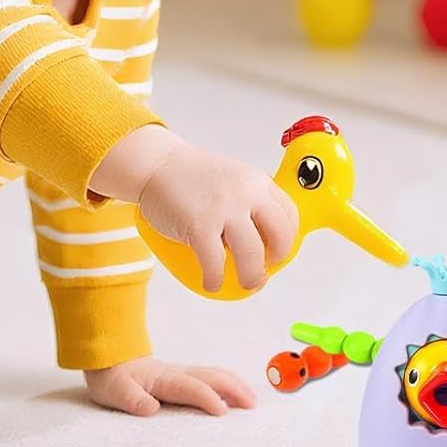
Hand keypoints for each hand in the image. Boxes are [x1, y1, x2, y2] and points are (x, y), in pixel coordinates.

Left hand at [83, 356, 254, 416]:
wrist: (107, 358)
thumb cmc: (112, 378)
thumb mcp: (114, 391)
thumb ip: (132, 399)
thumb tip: (151, 408)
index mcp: (163, 378)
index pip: (190, 388)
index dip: (207, 398)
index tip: (223, 412)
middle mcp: (177, 373)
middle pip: (211, 376)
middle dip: (233, 388)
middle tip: (253, 405)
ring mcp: (181, 373)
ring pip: (214, 374)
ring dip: (235, 384)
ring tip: (251, 399)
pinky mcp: (181, 376)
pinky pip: (209, 377)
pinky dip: (227, 383)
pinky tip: (234, 393)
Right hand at [135, 141, 297, 292]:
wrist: (156, 164)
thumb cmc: (190, 175)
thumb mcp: (232, 179)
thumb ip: (249, 202)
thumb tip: (262, 240)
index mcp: (257, 181)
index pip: (290, 215)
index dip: (287, 239)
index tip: (277, 251)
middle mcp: (246, 193)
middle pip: (280, 236)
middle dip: (276, 259)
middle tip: (264, 269)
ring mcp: (223, 209)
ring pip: (252, 256)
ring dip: (251, 277)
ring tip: (244, 283)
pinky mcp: (199, 225)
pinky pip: (215, 264)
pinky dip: (215, 279)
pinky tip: (211, 282)